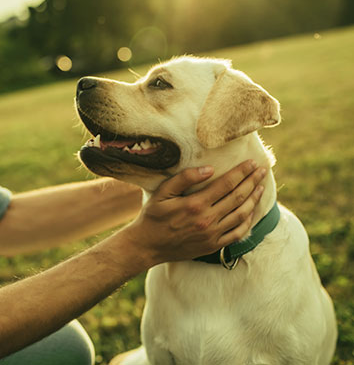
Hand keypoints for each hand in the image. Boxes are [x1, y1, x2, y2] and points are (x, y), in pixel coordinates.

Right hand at [125, 160, 266, 265]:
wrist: (147, 246)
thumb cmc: (153, 216)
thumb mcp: (162, 193)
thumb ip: (184, 178)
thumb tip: (209, 169)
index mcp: (195, 204)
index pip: (226, 184)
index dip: (242, 172)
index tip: (252, 163)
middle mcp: (207, 220)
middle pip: (238, 197)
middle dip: (252, 182)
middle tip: (262, 170)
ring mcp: (212, 235)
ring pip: (241, 214)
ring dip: (254, 199)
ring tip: (261, 187)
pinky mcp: (213, 246)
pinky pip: (237, 233)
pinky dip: (248, 221)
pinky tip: (252, 211)